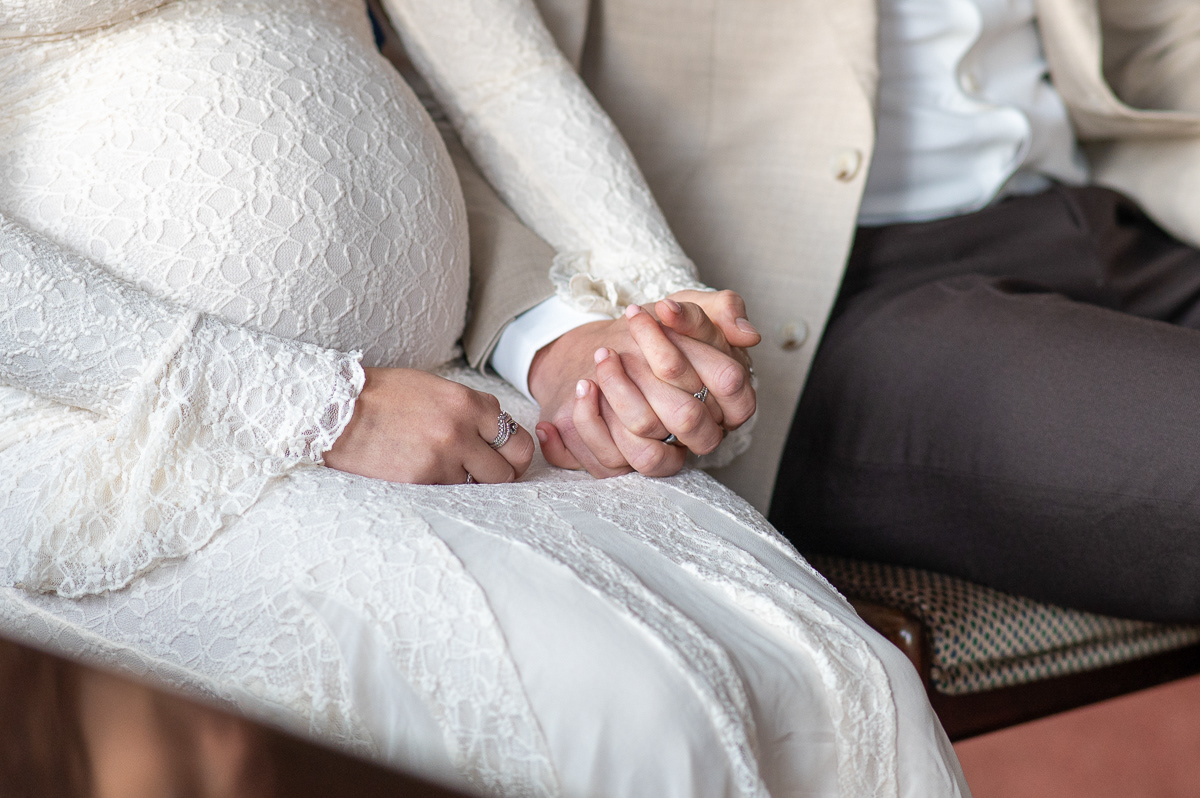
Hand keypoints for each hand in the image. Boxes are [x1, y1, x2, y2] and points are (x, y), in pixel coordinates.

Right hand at [324, 367, 534, 483]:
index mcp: (468, 403)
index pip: (517, 438)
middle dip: (499, 475)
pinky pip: (447, 495)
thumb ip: (470, 410)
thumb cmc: (385, 397)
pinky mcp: (421, 481)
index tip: (505, 458)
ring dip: (465, 483)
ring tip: (441, 468)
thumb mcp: (436, 390)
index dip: (513, 453)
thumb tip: (498, 436)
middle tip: (483, 474)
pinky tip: (421, 473)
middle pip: (507, 471)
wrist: (337, 411)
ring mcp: (441, 458)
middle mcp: (460, 430)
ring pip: (477, 487)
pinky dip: (440, 489)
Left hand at [529, 290, 757, 477]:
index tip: (662, 307)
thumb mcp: (692, 307)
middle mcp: (703, 430)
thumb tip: (748, 334)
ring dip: (617, 392)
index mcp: (730, 397)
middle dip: (653, 365)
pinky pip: (610, 460)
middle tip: (624, 334)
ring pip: (647, 437)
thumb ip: (724, 309)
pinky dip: (589, 421)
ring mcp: (668, 449)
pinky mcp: (628, 460)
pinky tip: (582, 388)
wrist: (608, 354)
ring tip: (599, 356)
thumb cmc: (660, 331)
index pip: (729, 381)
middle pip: (686, 415)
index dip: (698, 345)